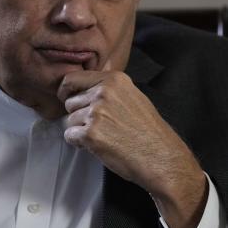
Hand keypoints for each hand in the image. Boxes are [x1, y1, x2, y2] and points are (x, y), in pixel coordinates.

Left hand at [58, 62, 206, 227]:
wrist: (160, 157)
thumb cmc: (149, 131)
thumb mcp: (134, 96)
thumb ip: (113, 86)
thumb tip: (99, 70)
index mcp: (114, 80)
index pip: (73, 78)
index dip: (67, 90)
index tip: (67, 98)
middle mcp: (104, 92)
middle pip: (70, 102)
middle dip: (78, 115)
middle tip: (97, 126)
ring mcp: (97, 113)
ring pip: (69, 120)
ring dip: (80, 130)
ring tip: (102, 137)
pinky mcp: (91, 134)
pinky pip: (70, 135)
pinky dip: (79, 143)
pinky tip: (97, 146)